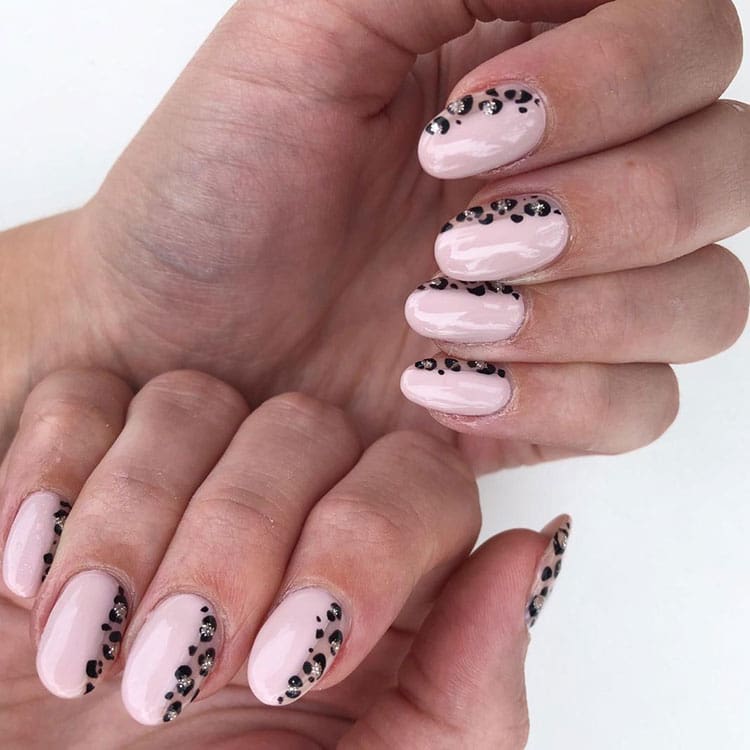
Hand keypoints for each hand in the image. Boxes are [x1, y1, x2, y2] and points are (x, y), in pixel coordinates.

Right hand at [0, 369, 570, 747]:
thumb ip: (470, 687)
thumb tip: (535, 550)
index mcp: (376, 577)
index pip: (418, 477)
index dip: (362, 542)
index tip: (287, 660)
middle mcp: (289, 511)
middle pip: (300, 426)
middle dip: (231, 545)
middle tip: (177, 672)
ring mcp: (183, 480)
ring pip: (189, 402)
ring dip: (132, 527)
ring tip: (90, 653)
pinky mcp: (76, 472)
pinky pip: (80, 400)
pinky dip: (51, 477)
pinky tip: (33, 579)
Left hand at [5, 0, 748, 471]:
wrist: (170, 331)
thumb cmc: (212, 190)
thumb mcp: (298, 39)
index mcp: (526, 73)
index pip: (685, 40)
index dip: (609, 80)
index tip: (464, 130)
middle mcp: (570, 180)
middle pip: (722, 169)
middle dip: (599, 208)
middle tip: (455, 239)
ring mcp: (569, 296)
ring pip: (706, 297)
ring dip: (583, 310)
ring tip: (434, 318)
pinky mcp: (551, 396)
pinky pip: (643, 403)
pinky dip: (559, 397)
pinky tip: (443, 387)